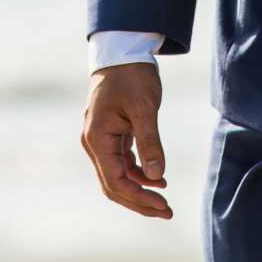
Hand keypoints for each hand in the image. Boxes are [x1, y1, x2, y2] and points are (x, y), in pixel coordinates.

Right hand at [80, 61, 170, 218]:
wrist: (122, 50)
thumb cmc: (132, 75)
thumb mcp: (145, 107)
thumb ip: (150, 142)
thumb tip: (158, 177)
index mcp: (97, 138)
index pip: (115, 181)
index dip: (139, 198)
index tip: (163, 206)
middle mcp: (94, 142)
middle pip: (113, 185)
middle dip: (139, 201)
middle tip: (167, 212)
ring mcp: (101, 139)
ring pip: (118, 176)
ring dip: (140, 190)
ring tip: (165, 201)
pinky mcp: (111, 135)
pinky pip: (122, 163)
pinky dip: (139, 173)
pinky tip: (158, 179)